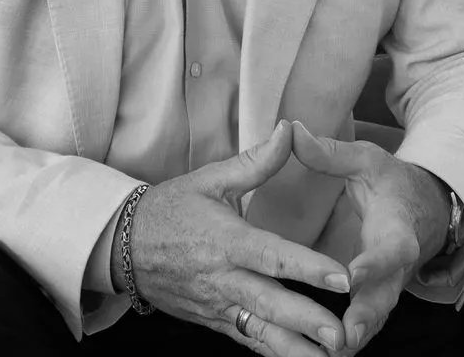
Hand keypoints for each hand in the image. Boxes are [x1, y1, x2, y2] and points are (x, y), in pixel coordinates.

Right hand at [125, 120, 351, 354]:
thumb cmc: (170, 208)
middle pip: (270, 304)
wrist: (121, 247)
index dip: (308, 268)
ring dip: (296, 349)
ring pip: (261, 332)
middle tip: (342, 336)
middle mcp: (223, 278)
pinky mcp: (214, 321)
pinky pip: (248, 341)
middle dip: (308, 322)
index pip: (272, 256)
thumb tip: (291, 130)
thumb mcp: (209, 180)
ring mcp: (217, 305)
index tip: (342, 278)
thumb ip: (256, 161)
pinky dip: (275, 353)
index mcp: (225, 240)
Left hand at [288, 121, 450, 354]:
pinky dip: (350, 340)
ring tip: (329, 355)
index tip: (351, 277)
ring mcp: (390, 287)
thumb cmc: (392, 183)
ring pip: (376, 318)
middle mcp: (397, 267)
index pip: (388, 250)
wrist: (427, 210)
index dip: (372, 265)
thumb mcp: (367, 161)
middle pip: (386, 297)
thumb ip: (330, 153)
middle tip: (344, 338)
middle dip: (366, 318)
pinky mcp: (379, 299)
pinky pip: (366, 324)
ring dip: (356, 337)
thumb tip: (292, 132)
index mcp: (397, 230)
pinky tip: (323, 354)